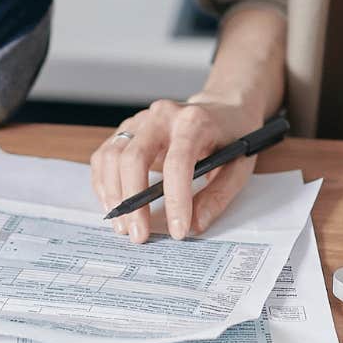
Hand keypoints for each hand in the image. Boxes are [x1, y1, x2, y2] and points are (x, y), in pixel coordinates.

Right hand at [89, 96, 259, 243]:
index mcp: (194, 121)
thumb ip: (218, 196)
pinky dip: (104, 183)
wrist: (222, 108)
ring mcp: (140, 120)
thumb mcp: (238, 165)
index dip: (176, 199)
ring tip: (123, 226)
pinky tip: (112, 204)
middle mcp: (162, 115)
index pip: (178, 162)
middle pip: (134, 157)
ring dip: (113, 194)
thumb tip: (195, 224)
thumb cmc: (231, 137)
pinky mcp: (127, 129)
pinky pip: (104, 155)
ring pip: (112, 156)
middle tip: (139, 235)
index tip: (177, 231)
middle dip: (133, 201)